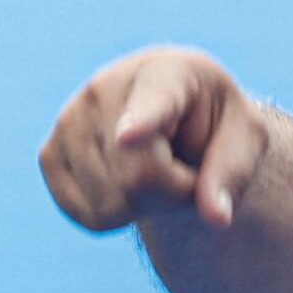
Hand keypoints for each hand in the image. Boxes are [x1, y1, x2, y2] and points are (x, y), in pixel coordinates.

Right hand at [41, 46, 270, 231]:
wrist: (170, 117)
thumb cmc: (213, 123)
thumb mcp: (243, 141)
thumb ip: (232, 174)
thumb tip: (217, 219)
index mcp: (167, 74)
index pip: (153, 105)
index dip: (141, 123)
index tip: (129, 136)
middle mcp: (105, 89)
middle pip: (140, 177)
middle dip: (174, 191)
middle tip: (184, 164)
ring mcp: (69, 120)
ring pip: (111, 203)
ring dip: (145, 205)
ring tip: (155, 168)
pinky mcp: (49, 155)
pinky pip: (87, 216)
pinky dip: (115, 215)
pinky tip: (125, 183)